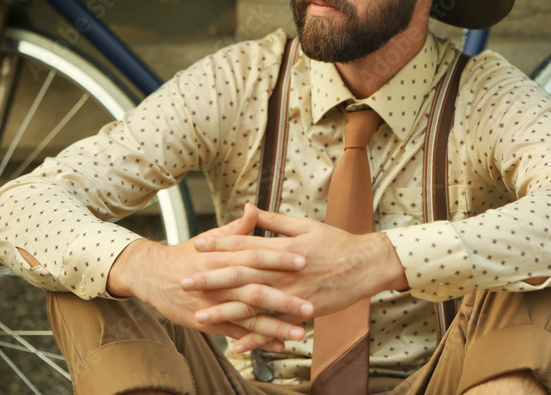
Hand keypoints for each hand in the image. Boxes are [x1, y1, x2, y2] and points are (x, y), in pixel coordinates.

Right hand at [107, 204, 313, 352]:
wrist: (152, 276)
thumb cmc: (187, 255)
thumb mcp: (209, 238)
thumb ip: (237, 228)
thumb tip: (254, 209)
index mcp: (223, 257)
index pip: (255, 256)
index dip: (279, 259)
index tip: (304, 261)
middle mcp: (219, 282)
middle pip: (255, 292)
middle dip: (284, 300)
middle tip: (311, 306)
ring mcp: (214, 305)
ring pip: (248, 318)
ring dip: (275, 326)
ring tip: (300, 332)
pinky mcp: (208, 322)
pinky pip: (236, 333)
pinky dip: (256, 339)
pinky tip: (278, 343)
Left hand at [185, 205, 407, 320]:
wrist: (365, 266)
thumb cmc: (335, 242)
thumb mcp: (304, 225)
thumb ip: (274, 220)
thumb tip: (250, 206)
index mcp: (283, 247)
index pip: (245, 244)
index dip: (220, 244)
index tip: (196, 245)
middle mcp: (284, 271)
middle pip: (241, 275)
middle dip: (210, 279)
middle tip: (184, 281)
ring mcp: (292, 294)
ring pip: (253, 304)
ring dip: (225, 312)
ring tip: (200, 317)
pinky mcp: (302, 312)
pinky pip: (274, 326)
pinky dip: (256, 337)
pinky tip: (236, 345)